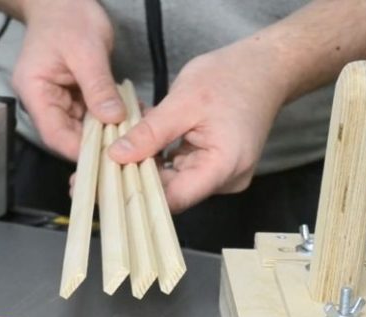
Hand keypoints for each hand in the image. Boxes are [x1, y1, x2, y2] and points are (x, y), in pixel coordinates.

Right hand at [12, 0, 124, 159]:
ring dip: (108, 131)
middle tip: (129, 147)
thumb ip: (99, 87)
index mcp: (35, 92)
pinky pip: (93, 114)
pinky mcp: (74, 97)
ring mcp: (59, 100)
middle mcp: (44, 101)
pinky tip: (133, 115)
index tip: (109, 156)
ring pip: (84, 128)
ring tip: (135, 131)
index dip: (80, 150)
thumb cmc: (68, 18)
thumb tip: (113, 118)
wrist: (64, 1)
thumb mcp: (87, 51)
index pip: (54, 135)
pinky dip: (111, 116)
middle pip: (69, 136)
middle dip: (99, 143)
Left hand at [108, 37, 292, 212]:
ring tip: (114, 149)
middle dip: (135, 177)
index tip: (105, 186)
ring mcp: (221, 175)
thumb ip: (150, 133)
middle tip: (100, 166)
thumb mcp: (183, 101)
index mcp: (223, 167)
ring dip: (145, 165)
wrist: (265, 68)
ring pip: (173, 181)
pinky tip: (139, 142)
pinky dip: (159, 157)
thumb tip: (116, 156)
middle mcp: (226, 180)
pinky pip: (180, 169)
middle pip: (172, 192)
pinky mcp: (214, 167)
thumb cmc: (232, 78)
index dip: (137, 196)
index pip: (174, 199)